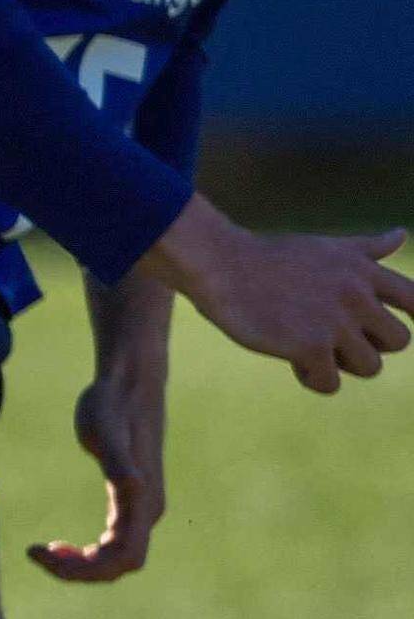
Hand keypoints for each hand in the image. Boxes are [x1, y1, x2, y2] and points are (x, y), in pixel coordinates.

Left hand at [29, 364, 168, 582]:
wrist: (128, 386)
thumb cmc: (113, 405)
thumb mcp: (106, 431)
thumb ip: (121, 462)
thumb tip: (136, 489)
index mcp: (143, 503)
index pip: (122, 558)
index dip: (84, 568)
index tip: (41, 551)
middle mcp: (147, 511)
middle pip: (120, 565)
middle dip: (79, 571)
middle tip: (36, 554)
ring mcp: (140, 508)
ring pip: (116, 558)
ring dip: (81, 564)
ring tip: (44, 551)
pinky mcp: (129, 502)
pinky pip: (112, 544)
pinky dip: (85, 553)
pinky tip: (58, 545)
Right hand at [153, 204, 413, 394]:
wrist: (222, 265)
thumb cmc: (270, 257)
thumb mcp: (327, 247)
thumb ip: (368, 248)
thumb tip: (401, 234)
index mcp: (365, 272)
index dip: (407, 318)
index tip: (377, 326)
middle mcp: (358, 296)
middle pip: (400, 341)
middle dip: (371, 345)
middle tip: (336, 339)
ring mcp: (335, 323)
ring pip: (370, 367)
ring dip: (341, 365)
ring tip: (311, 350)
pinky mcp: (309, 347)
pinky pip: (330, 384)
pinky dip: (312, 378)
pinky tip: (291, 360)